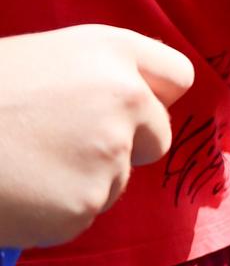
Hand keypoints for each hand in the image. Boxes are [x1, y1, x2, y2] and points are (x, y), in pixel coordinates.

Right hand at [0, 26, 194, 247]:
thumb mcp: (39, 59)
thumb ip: (95, 76)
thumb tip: (131, 102)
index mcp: (110, 50)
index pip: (176, 76)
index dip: (153, 98)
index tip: (134, 110)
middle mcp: (125, 96)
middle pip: (158, 136)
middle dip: (125, 148)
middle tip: (64, 148)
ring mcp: (110, 153)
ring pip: (117, 181)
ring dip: (82, 182)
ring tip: (23, 166)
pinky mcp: (85, 204)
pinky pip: (81, 215)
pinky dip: (53, 213)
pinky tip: (16, 193)